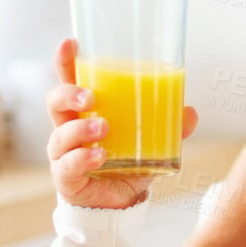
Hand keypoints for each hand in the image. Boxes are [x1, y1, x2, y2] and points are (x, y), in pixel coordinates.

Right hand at [46, 38, 198, 209]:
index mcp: (85, 111)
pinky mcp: (67, 179)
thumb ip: (171, 127)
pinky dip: (82, 159)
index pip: (70, 80)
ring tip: (103, 127)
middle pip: (55, 103)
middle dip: (69, 94)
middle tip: (91, 95)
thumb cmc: (127, 162)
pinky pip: (67, 166)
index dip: (66, 61)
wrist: (119, 203)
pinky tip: (99, 156)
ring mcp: (64, 154)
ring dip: (80, 129)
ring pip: (61, 135)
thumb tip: (190, 112)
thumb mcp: (153, 141)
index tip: (71, 43)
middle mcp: (68, 129)